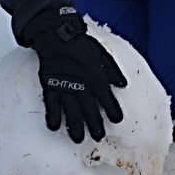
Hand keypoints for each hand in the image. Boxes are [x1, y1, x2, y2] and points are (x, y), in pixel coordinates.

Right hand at [32, 13, 126, 142]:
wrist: (58, 35)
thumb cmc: (81, 44)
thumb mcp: (102, 54)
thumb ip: (112, 70)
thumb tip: (123, 84)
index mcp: (96, 78)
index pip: (107, 99)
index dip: (113, 111)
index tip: (117, 121)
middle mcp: (82, 86)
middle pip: (90, 111)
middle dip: (96, 125)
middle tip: (99, 138)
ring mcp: (65, 87)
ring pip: (72, 112)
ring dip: (76, 127)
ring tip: (79, 140)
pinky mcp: (50, 86)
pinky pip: (52, 105)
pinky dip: (53, 117)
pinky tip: (54, 128)